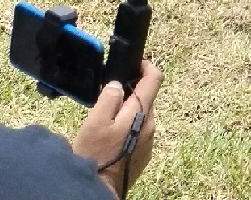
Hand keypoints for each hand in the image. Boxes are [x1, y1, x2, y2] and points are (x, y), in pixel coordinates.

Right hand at [72, 61, 159, 197]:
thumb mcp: (96, 120)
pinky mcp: (145, 153)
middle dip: (131, 93)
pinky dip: (129, 127)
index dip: (146, 66)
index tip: (134, 64)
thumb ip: (110, 98)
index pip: (154, 79)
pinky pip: (140, 132)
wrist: (99, 187)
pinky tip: (112, 137)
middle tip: (109, 96)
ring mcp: (149, 140)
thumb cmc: (95, 153)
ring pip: (142, 116)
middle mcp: (151, 125)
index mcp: (141, 112)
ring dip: (129, 112)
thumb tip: (119, 85)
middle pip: (146, 99)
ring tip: (107, 119)